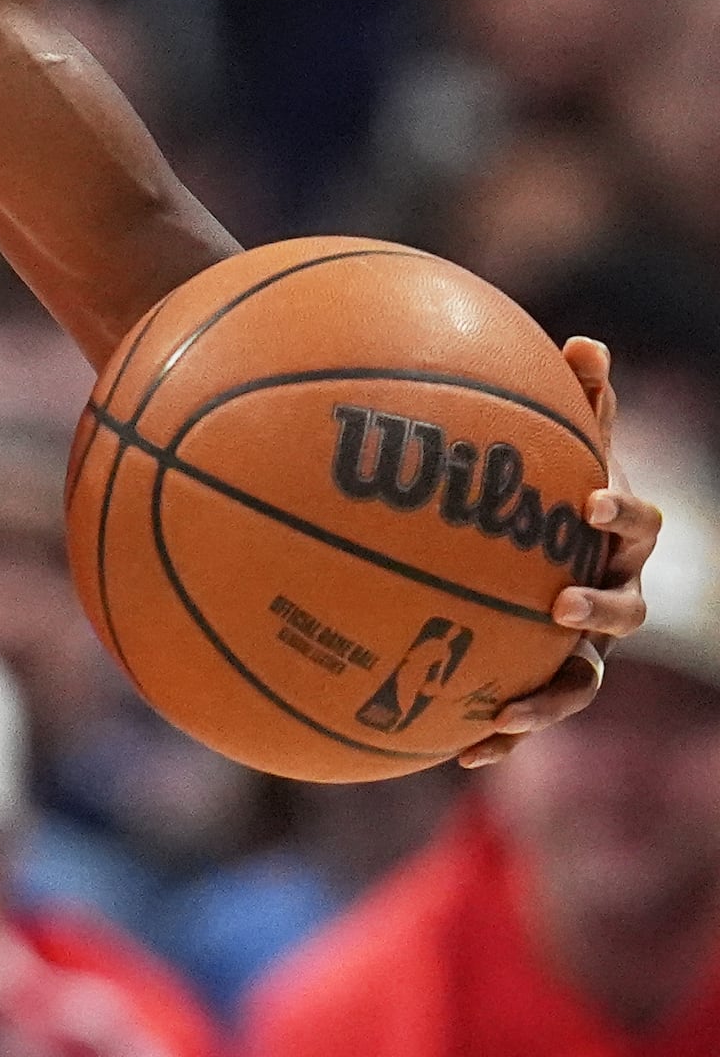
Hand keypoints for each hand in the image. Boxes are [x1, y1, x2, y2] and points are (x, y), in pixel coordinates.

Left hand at [455, 335, 660, 767]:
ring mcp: (581, 650)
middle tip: (557, 604)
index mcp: (616, 541)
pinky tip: (458, 756)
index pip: (640, 526)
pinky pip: (525, 719)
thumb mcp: (552, 449)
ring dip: (550, 699)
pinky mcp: (541, 686)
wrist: (526, 555)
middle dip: (598, 611)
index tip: (591, 501)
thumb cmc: (540, 491)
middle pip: (626, 614)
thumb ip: (571, 404)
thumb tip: (584, 341)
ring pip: (581, 683)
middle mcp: (609, 598)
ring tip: (507, 713)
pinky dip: (498, 741)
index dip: (624, 514)